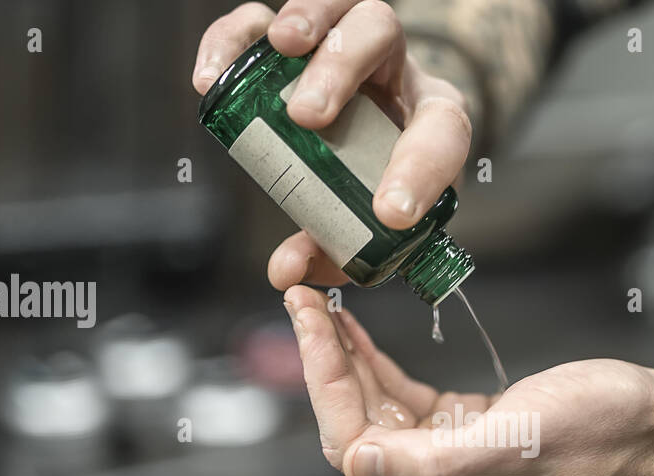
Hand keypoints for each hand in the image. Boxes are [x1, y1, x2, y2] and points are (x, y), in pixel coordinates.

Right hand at [193, 2, 474, 289]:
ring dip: (308, 21)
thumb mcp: (369, 228)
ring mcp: (343, 45)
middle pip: (381, 34)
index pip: (442, 131)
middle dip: (344, 69)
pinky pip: (261, 21)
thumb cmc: (374, 188)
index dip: (421, 170)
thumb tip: (288, 271)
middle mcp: (393, 69)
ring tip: (279, 49)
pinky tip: (211, 78)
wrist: (369, 152)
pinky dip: (234, 40)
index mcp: (432, 120)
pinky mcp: (292, 41)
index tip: (388, 213)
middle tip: (308, 117)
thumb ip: (334, 252)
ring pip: (339, 6)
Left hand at [283, 285, 653, 475]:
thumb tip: (355, 465)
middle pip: (357, 431)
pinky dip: (379, 367)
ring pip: (376, 415)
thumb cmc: (610, 432)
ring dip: (347, 362)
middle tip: (301, 296)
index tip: (307, 317)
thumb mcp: (523, 438)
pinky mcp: (466, 437)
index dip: (325, 381)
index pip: (358, 449)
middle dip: (325, 366)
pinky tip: (360, 332)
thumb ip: (436, 461)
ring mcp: (454, 468)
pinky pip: (406, 405)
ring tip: (321, 303)